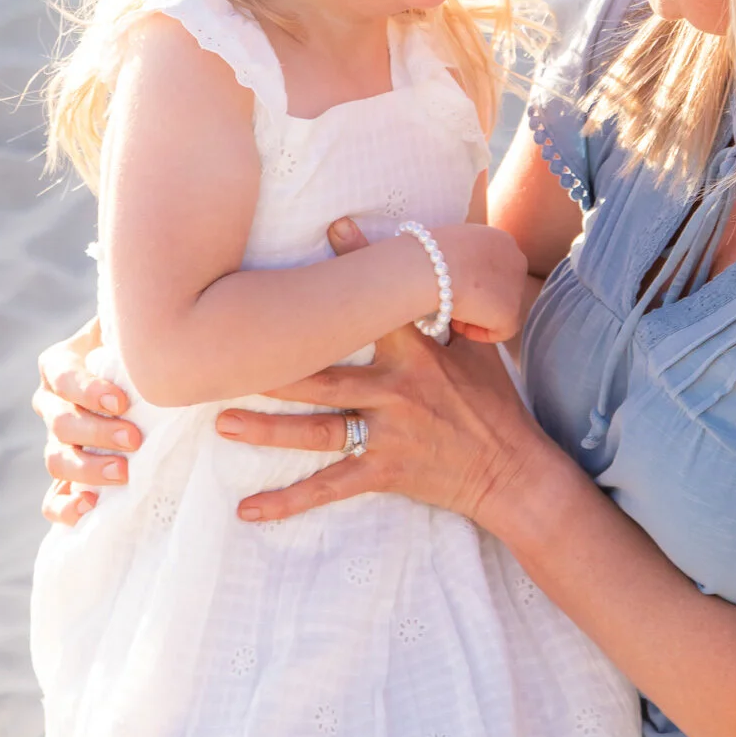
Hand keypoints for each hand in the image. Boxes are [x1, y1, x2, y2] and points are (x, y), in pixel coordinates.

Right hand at [34, 316, 141, 524]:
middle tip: (134, 438)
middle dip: (97, 432)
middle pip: (60, 422)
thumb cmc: (142, 349)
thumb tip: (169, 321)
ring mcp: (57, 442)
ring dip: (87, 468)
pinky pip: (53, 500)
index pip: (63, 377)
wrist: (144, 378)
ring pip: (56, 459)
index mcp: (60, 366)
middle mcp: (51, 403)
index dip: (87, 390)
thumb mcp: (135, 331)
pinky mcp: (66, 476)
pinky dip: (66, 507)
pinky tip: (90, 507)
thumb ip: (140, 325)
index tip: (122, 401)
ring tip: (123, 473)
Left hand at [214, 218, 558, 530]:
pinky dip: (288, 502)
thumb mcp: (480, 348)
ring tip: (222, 421)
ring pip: (318, 430)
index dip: (364, 263)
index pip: (385, 304)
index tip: (333, 227)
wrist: (512, 471)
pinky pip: (329, 487)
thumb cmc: (493, 403)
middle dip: (278, 366)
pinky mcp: (383, 472)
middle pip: (327, 375)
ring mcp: (387, 435)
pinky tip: (248, 509)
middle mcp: (396, 392)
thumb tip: (461, 249)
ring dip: (268, 430)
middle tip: (231, 354)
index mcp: (418, 355)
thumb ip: (459, 303)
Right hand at [428, 221, 527, 339]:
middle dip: (480, 298)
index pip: (494, 265)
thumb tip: (453, 269)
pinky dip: (479, 332)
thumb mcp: (450, 244)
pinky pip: (500, 331)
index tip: (454, 287)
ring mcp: (517, 287)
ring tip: (453, 314)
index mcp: (501, 240)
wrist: (433, 267)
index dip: (475, 280)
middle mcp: (517, 260)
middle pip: (502, 287)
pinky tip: (458, 324)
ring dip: (478, 315)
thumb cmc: (429, 254)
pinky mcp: (511, 312)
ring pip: (500, 309)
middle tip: (454, 304)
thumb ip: (462, 255)